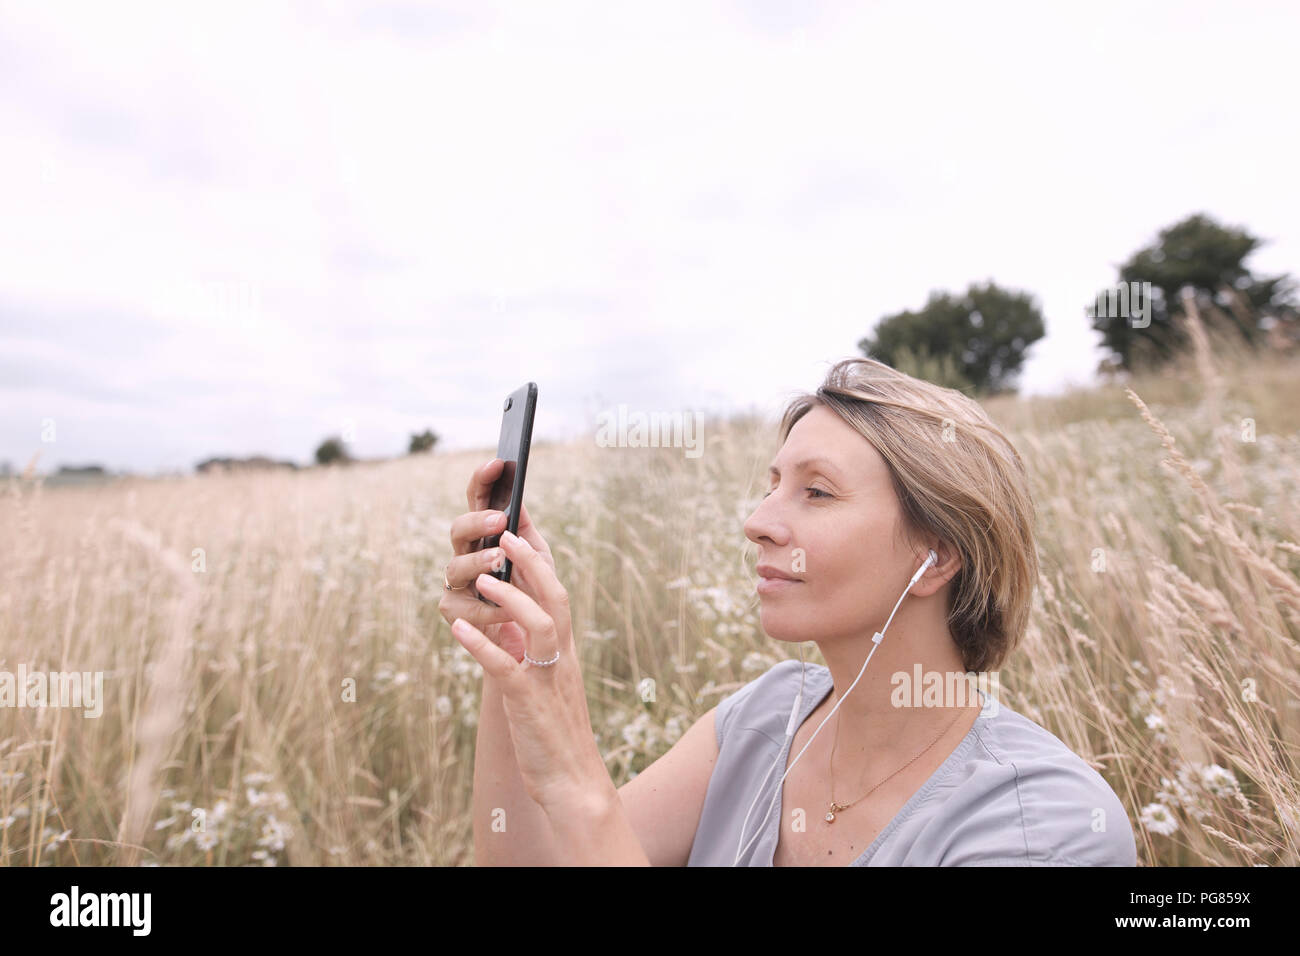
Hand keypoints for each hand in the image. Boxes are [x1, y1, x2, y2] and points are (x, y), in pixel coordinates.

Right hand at [438, 457, 557, 662]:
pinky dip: (485, 608)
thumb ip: (526, 533)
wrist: (534, 637)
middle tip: (498, 519)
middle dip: (476, 522)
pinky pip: (462, 605)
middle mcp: (467, 554)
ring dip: (478, 561)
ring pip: (455, 566)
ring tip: (499, 560)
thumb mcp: (538, 559)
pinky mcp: (455, 611)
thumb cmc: (534, 591)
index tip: (496, 463)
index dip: (482, 481)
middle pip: (458, 529)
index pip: (478, 501)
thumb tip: (517, 500)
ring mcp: (458, 582)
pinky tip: (505, 608)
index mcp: (486, 535)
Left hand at [449, 528, 608, 813]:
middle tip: (507, 534)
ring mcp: (547, 679)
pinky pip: (505, 668)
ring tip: (483, 579)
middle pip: (555, 597)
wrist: (573, 783)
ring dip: (510, 598)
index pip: (557, 593)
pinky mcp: (528, 703)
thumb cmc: (554, 733)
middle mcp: (561, 657)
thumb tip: (511, 621)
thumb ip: (533, 651)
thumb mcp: (546, 682)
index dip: (541, 558)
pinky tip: (458, 630)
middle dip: (533, 563)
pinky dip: (481, 646)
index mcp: (564, 650)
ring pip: (539, 625)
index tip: (523, 526)